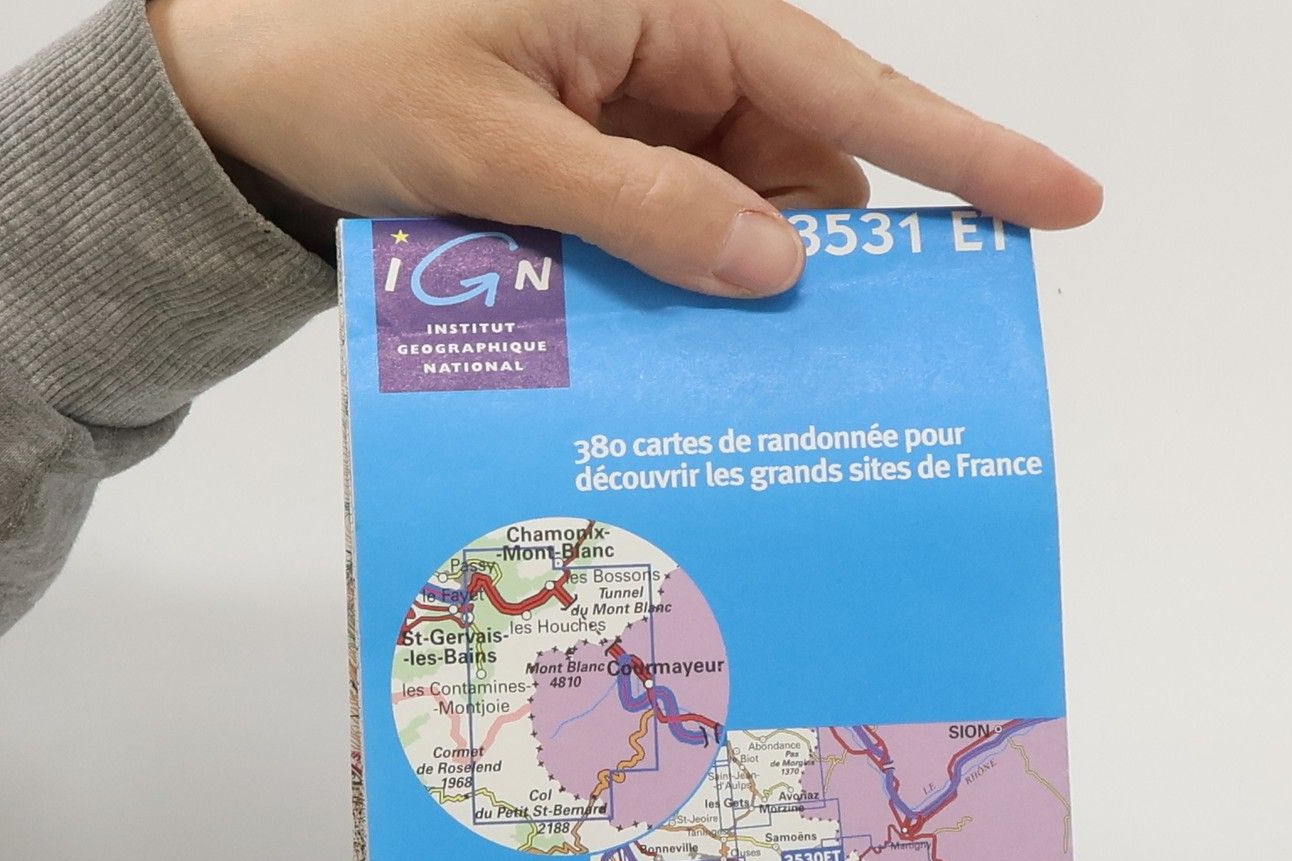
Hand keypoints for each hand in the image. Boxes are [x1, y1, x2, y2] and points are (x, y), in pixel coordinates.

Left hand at [148, 0, 1100, 297]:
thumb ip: (644, 204)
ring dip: (755, 287)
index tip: (1063, 204)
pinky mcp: (595, 153)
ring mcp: (631, 102)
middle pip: (807, 154)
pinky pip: (678, 221)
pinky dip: (689, 284)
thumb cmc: (337, 69)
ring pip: (746, 202)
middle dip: (843, 254)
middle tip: (879, 371)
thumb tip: (781, 263)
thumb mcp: (493, 144)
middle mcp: (664, 43)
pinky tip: (686, 352)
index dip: (961, 150)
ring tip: (761, 385)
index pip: (844, 79)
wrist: (227, 89)